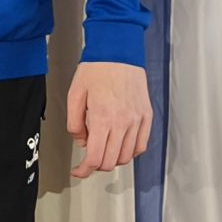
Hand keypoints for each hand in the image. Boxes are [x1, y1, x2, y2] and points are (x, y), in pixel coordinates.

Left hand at [66, 60, 153, 178]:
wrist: (118, 50)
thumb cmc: (96, 69)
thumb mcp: (74, 95)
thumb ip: (74, 123)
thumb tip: (82, 141)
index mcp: (102, 118)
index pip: (94, 158)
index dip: (84, 171)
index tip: (78, 171)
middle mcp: (122, 122)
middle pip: (111, 161)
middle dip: (97, 165)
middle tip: (89, 158)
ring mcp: (137, 120)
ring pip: (127, 156)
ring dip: (114, 159)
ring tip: (105, 149)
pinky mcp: (147, 116)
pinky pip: (142, 145)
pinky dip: (131, 151)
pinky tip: (121, 145)